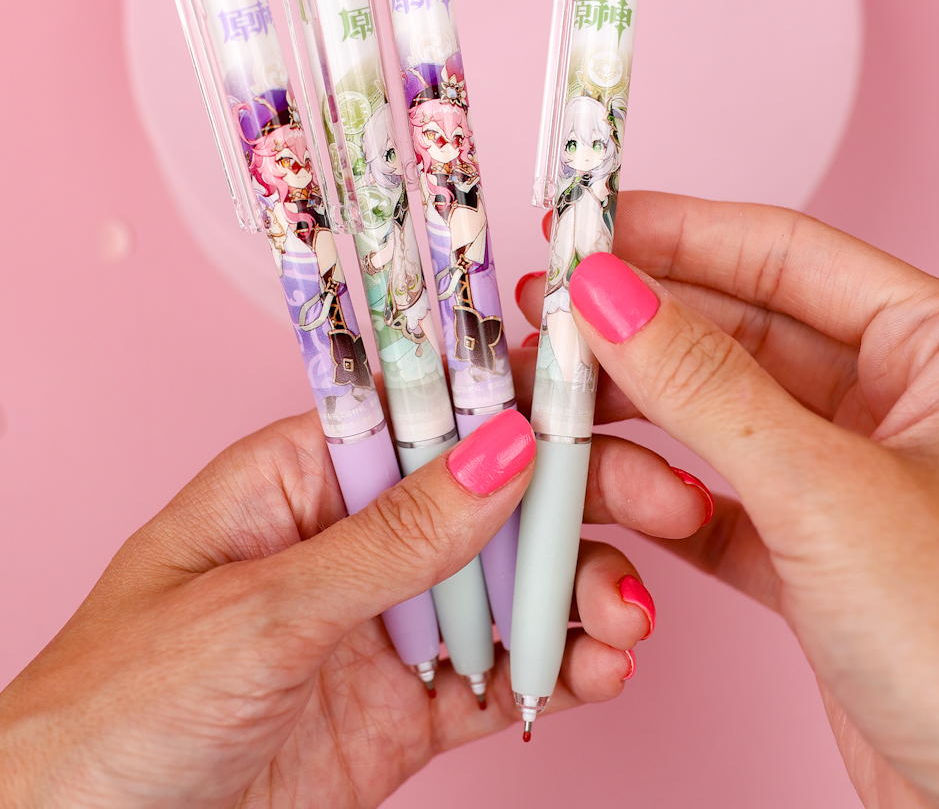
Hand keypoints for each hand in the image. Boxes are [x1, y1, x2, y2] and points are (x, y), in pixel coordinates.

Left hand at [0, 406, 692, 808]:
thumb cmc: (115, 709)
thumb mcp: (261, 610)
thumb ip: (394, 540)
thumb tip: (502, 452)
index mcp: (305, 477)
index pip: (429, 412)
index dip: (518, 395)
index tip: (606, 387)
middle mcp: (356, 537)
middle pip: (492, 495)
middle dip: (580, 497)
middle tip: (665, 504)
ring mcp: (387, 622)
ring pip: (512, 585)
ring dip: (582, 590)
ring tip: (629, 618)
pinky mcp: (407, 707)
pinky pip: (501, 676)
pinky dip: (560, 671)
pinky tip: (602, 669)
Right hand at [515, 192, 938, 808]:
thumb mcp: (825, 490)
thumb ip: (702, 383)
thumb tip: (605, 293)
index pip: (782, 253)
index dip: (676, 234)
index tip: (586, 230)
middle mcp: (896, 405)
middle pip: (735, 335)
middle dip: (638, 335)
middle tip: (548, 330)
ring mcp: (849, 483)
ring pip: (716, 421)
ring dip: (641, 428)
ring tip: (570, 432)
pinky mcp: (815, 558)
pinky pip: (717, 502)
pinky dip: (665, 504)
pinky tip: (629, 507)